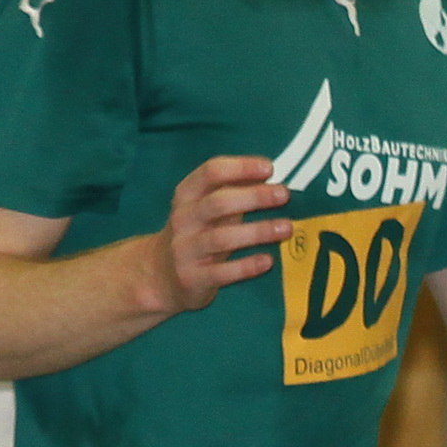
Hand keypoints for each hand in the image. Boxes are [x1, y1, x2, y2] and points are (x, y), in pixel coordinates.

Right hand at [150, 155, 289, 312]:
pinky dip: (247, 266)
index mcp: (186, 195)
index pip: (211, 172)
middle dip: (254, 197)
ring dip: (257, 231)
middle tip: (284, 194)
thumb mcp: (205, 208)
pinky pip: (222, 272)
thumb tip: (269, 173)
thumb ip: (232, 191)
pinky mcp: (192, 278)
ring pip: (222, 238)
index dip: (241, 167)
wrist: (161, 276)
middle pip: (218, 203)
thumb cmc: (196, 235)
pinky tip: (268, 260)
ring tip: (286, 227)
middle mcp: (183, 219)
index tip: (269, 168)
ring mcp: (185, 250)